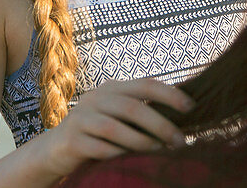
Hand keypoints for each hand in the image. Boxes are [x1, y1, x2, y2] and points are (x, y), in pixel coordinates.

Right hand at [32, 77, 193, 177]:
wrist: (55, 149)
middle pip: (133, 107)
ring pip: (116, 128)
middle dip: (161, 124)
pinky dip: (118, 154)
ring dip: (142, 141)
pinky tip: (131, 161)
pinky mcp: (72, 139)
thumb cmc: (97, 133)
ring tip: (160, 151)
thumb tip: (181, 115)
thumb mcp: (116, 115)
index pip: (145, 84)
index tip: (191, 107)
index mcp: (111, 88)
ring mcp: (81, 118)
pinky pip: (99, 148)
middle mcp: (95, 98)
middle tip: (180, 140)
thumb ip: (139, 110)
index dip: (169, 94)